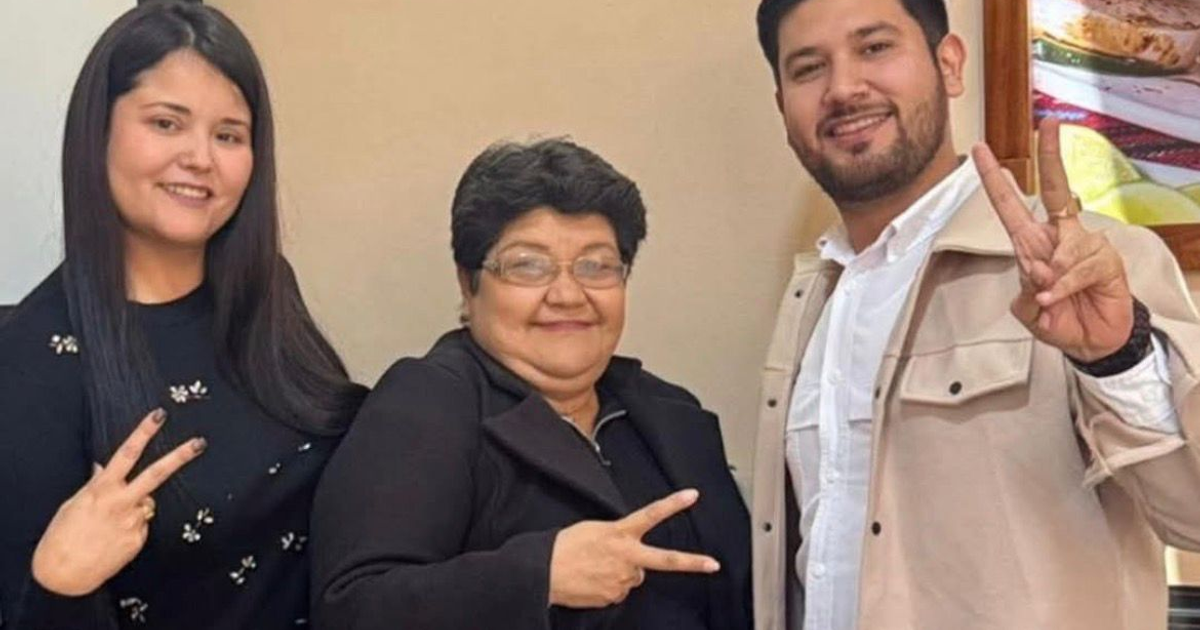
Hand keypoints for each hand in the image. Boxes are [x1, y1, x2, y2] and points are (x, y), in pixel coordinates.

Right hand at [31, 408, 205, 595]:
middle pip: (156, 474)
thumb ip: (95, 485)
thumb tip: (102, 467)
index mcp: (102, 489)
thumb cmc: (62, 536)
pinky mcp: (139, 539)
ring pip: (147, 503)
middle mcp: (122, 503)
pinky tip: (113, 538)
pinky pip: (141, 525)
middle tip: (199, 443)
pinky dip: (132, 526)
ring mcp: (133, 521)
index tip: (158, 416)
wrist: (63, 575)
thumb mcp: (75, 503)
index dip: (143, 433)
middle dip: (179, 457)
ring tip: (110, 524)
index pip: (126, 454)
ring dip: (136, 506)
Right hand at [548, 489, 719, 608]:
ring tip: (597, 567)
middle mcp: (626, 557)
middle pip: (665, 560)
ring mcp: (622, 580)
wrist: (542, 573)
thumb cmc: (563, 547)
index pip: (651, 514)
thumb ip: (619, 537)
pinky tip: (593, 579)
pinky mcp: (614, 597)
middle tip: (713, 564)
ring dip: (622, 572)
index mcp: (619, 534)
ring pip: (634, 576)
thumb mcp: (593, 529)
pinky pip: (619, 591)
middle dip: (692, 562)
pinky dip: (609, 586)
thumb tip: (631, 553)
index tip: (692, 495)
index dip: (673, 504)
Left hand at [972, 117, 1134, 361]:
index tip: (978, 149)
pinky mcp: (1106, 260)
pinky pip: (1081, 266)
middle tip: (1049, 125)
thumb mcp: (1029, 312)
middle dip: (1051, 156)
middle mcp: (1057, 236)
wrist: (1091, 343)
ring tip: (1051, 298)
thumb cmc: (1058, 320)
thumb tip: (1038, 272)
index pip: (1010, 205)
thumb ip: (1026, 294)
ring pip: (1064, 245)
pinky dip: (1067, 286)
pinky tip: (1059, 299)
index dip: (995, 178)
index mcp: (1031, 243)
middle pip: (1056, 189)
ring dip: (1053, 276)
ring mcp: (1084, 245)